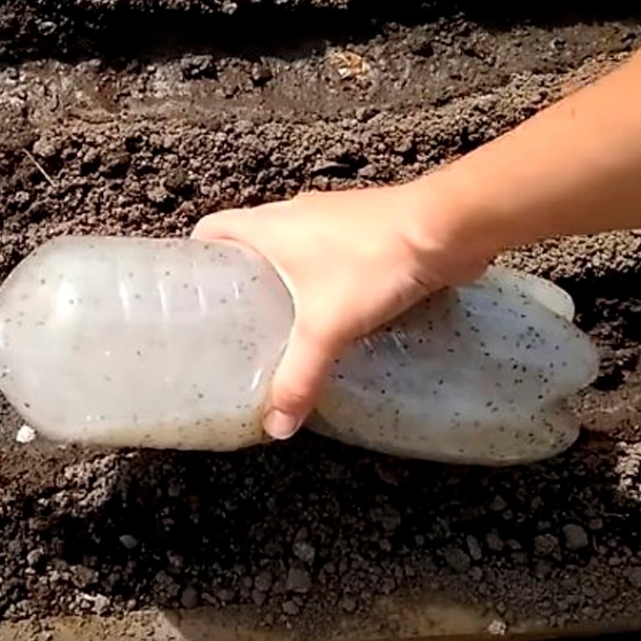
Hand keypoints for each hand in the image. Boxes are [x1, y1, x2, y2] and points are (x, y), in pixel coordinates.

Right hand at [191, 181, 494, 439]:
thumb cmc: (375, 262)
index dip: (196, 257)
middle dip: (241, 279)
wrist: (446, 228)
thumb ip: (299, 377)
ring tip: (280, 326)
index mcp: (268, 225)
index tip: (193, 293)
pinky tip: (333, 316)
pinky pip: (327, 254)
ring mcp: (331, 219)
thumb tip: (276, 426)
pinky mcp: (365, 229)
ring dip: (283, 280)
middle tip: (235, 325)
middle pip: (249, 242)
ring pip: (290, 249)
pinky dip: (320, 280)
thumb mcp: (327, 327)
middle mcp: (294, 214)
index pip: (212, 229)